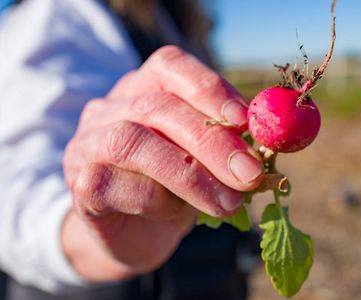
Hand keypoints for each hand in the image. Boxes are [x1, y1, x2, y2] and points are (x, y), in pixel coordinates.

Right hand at [62, 46, 263, 280]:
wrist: (131, 233)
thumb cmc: (175, 189)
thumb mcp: (204, 161)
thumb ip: (227, 147)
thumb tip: (266, 145)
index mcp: (144, 88)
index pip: (170, 66)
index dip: (210, 88)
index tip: (245, 120)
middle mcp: (111, 108)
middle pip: (158, 107)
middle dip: (211, 141)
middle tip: (248, 172)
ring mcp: (89, 144)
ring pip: (132, 142)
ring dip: (189, 174)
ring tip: (228, 202)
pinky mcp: (80, 184)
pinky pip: (115, 185)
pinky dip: (157, 201)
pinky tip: (176, 214)